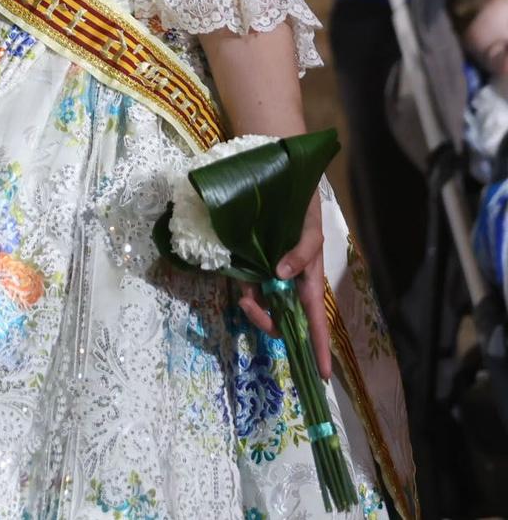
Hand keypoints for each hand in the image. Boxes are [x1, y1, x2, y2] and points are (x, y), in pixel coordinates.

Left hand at [236, 194, 331, 381]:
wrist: (282, 189)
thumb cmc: (304, 213)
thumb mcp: (311, 232)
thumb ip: (301, 253)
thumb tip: (282, 274)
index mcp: (309, 283)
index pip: (317, 322)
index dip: (320, 348)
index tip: (322, 374)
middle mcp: (290, 285)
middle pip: (283, 320)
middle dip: (267, 322)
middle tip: (248, 306)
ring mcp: (270, 278)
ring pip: (264, 307)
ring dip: (254, 310)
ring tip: (243, 297)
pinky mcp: (252, 267)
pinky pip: (249, 289)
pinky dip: (245, 294)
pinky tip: (241, 290)